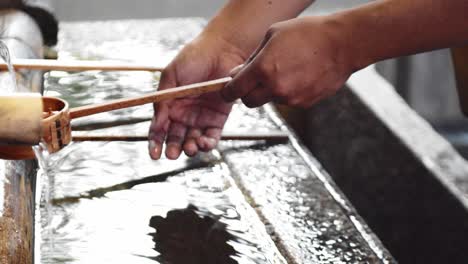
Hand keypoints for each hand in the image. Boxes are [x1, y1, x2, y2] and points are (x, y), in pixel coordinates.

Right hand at [148, 35, 245, 159]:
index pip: (159, 129)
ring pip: (193, 141)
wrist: (221, 50)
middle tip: (172, 154)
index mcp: (169, 105)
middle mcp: (184, 115)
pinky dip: (208, 143)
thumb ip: (162, 100)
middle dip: (173, 149)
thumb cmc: (193, 59)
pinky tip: (204, 143)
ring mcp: (201, 118)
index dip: (155, 143)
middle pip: (175, 139)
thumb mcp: (171, 77)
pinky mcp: (218, 119)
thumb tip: (156, 124)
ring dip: (190, 149)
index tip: (154, 155)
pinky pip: (212, 136)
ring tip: (190, 148)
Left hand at [222, 16, 357, 107]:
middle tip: (253, 82)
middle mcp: (275, 88)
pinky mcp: (304, 103)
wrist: (342, 44)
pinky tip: (298, 75)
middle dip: (247, 94)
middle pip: (249, 102)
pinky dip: (287, 92)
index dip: (227, 92)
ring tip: (285, 70)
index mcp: (263, 69)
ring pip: (270, 100)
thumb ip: (252, 58)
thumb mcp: (272, 35)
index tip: (227, 91)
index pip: (235, 90)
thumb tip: (240, 73)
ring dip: (270, 90)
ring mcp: (290, 98)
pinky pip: (288, 100)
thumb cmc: (308, 33)